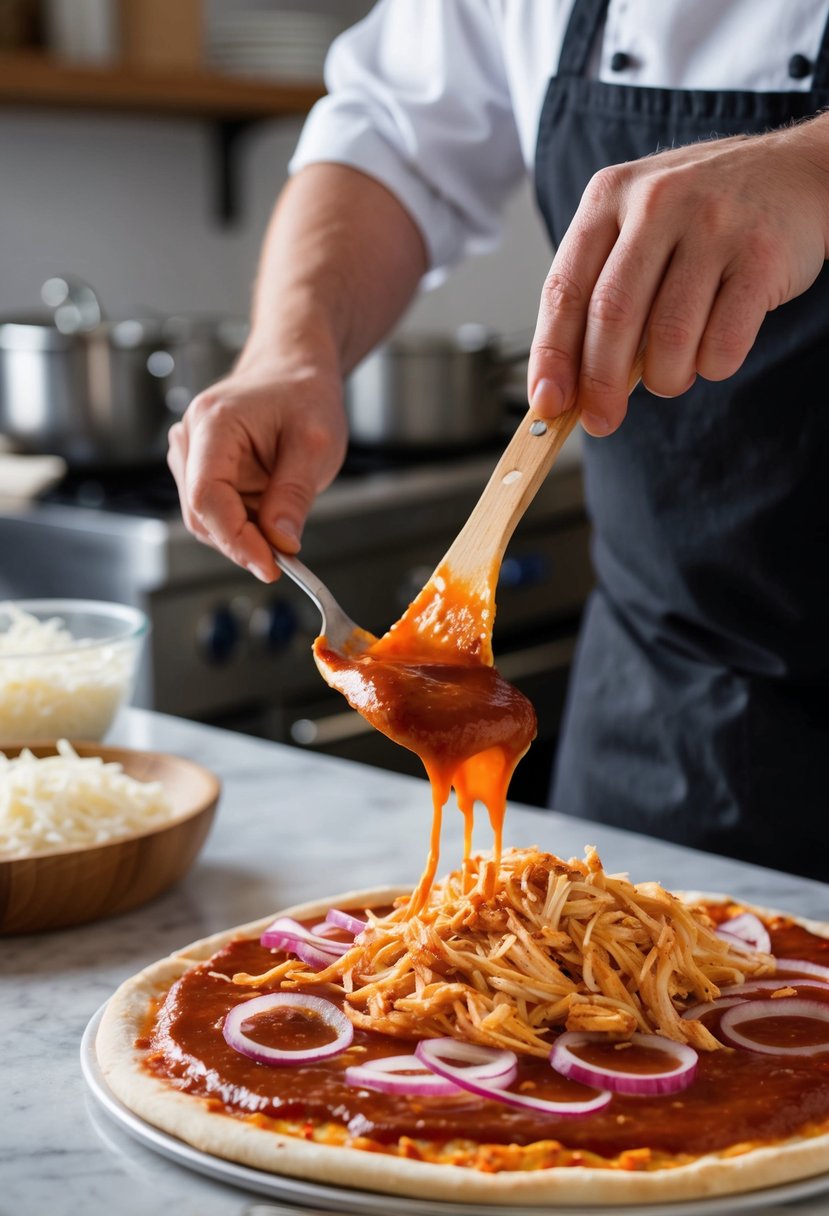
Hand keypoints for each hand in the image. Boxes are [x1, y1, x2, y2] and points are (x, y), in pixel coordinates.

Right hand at [167, 353, 346, 581]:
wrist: (293, 370)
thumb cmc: (303, 394)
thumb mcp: (316, 444)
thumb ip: (294, 495)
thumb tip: (280, 543)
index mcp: (213, 423)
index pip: (208, 498)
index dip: (237, 541)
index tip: (270, 567)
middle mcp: (189, 439)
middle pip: (202, 515)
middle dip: (244, 542)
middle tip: (287, 553)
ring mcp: (188, 455)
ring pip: (207, 520)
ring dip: (245, 532)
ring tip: (282, 510)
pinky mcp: (197, 469)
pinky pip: (215, 513)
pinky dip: (243, 523)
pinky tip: (268, 507)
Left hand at [527, 116, 828, 435]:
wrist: (796, 174)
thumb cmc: (701, 215)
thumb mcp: (638, 225)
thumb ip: (601, 288)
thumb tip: (568, 385)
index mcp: (610, 196)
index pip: (564, 289)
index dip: (550, 355)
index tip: (546, 403)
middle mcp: (658, 202)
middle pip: (611, 316)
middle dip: (600, 384)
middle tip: (601, 420)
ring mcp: (713, 226)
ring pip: (669, 337)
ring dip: (665, 379)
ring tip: (671, 377)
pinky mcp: (761, 256)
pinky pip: (723, 341)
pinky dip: (711, 367)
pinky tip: (711, 355)